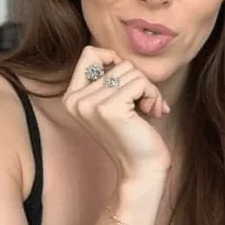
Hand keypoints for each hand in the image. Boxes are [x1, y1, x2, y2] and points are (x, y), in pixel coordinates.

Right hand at [63, 46, 171, 183]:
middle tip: (143, 104)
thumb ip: (107, 79)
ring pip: (131, 72)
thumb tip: (116, 56)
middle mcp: (75, 100)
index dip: (113, 59)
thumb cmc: (132, 135)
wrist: (140, 170)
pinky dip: (153, 95)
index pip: (89, 53)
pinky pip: (140, 83)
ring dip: (148, 89)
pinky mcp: (109, 109)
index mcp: (71, 98)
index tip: (127, 81)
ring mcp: (90, 104)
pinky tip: (152, 113)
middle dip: (138, 80)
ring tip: (147, 110)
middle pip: (117, 63)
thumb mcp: (111, 102)